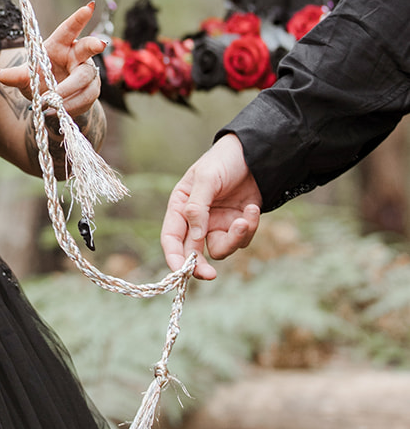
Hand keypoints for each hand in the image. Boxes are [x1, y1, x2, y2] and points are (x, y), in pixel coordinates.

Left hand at [0, 2, 104, 120]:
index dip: (79, 18)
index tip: (89, 7)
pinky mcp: (92, 90)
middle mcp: (77, 56)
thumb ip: (13, 76)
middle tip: (100, 43)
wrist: (53, 103)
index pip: (69, 30)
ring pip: (84, 78)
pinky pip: (85, 97)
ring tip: (50, 101)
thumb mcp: (25, 77)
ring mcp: (88, 73)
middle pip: (88, 49)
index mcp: (61, 45)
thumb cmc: (40, 81)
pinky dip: (70, 105)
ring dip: (68, 90)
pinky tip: (58, 110)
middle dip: (94, 45)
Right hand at [160, 134, 262, 279]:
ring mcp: (217, 224)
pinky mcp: (237, 225)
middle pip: (192, 252)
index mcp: (180, 206)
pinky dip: (249, 227)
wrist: (256, 154)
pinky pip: (241, 239)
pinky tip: (252, 208)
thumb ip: (197, 208)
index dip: (173, 256)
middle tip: (210, 274)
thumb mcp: (206, 179)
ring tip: (244, 219)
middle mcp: (196, 219)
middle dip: (200, 265)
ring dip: (234, 238)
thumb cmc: (224, 160)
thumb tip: (193, 238)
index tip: (181, 271)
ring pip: (219, 249)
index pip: (171, 237)